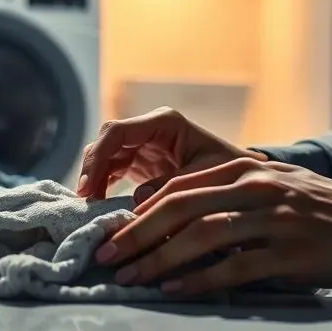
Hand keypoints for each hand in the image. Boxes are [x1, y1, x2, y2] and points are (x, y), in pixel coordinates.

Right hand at [76, 106, 266, 201]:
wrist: (245, 179)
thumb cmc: (233, 174)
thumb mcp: (205, 179)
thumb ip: (171, 187)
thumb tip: (136, 199)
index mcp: (165, 122)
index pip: (118, 132)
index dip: (97, 158)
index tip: (88, 189)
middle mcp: (150, 128)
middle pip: (106, 141)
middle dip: (91, 169)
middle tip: (85, 201)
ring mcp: (143, 144)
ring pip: (105, 155)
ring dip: (94, 179)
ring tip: (90, 208)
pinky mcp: (140, 162)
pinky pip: (111, 169)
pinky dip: (102, 185)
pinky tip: (99, 206)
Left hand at [94, 157, 331, 296]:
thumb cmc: (327, 211)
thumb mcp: (278, 189)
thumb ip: (234, 197)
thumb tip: (181, 223)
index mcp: (249, 168)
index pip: (179, 186)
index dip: (140, 211)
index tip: (113, 233)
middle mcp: (257, 187)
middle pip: (180, 207)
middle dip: (136, 234)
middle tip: (106, 257)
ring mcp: (275, 219)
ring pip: (201, 236)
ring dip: (158, 259)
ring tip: (130, 279)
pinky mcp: (292, 252)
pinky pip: (235, 267)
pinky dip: (200, 280)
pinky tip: (175, 291)